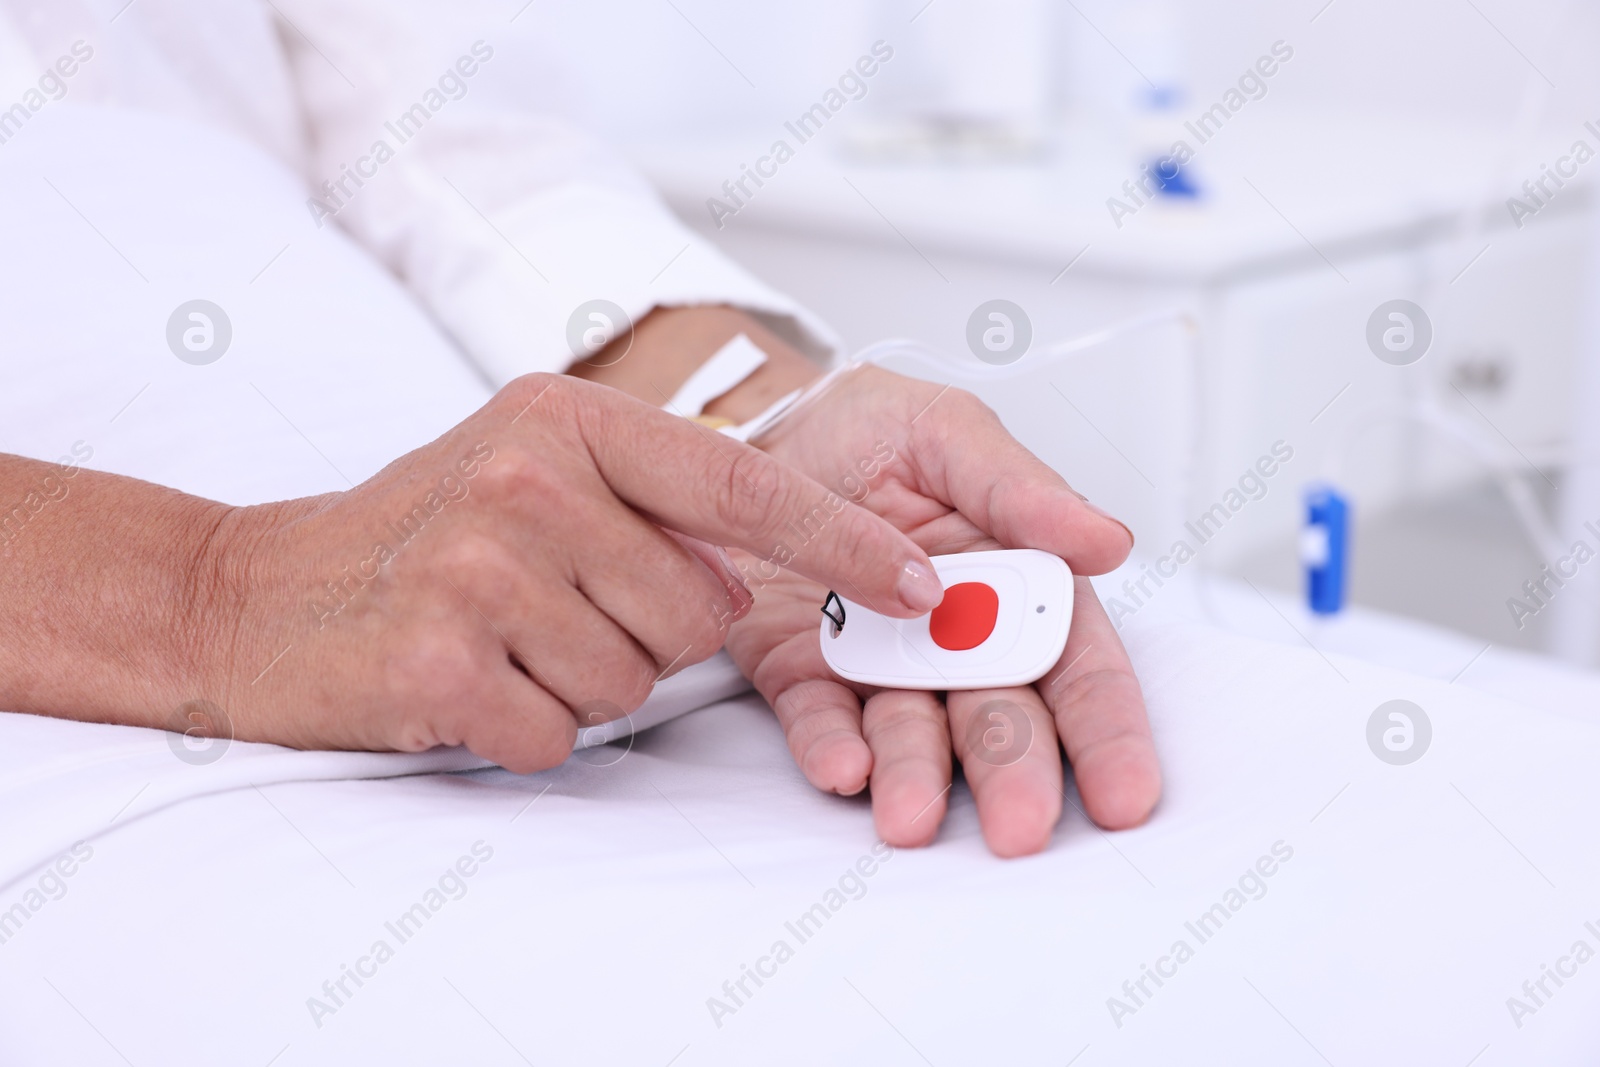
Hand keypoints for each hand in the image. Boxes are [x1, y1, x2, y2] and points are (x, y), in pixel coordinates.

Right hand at [199, 374, 943, 770]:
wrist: (264, 594)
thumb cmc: (422, 535)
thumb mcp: (536, 473)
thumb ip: (651, 503)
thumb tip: (759, 571)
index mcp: (567, 419)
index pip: (745, 481)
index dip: (841, 540)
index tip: (916, 582)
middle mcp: (527, 477)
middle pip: (699, 608)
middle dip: (651, 633)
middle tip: (555, 608)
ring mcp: (478, 567)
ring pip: (636, 677)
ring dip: (584, 680)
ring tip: (504, 639)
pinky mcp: (440, 661)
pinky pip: (563, 732)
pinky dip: (529, 728)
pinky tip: (469, 683)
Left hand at [723, 366, 1160, 855]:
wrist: (752, 425)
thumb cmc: (863, 428)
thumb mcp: (948, 434)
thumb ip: (1022, 491)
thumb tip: (1109, 541)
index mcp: (1014, 583)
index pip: (1076, 667)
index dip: (1105, 733)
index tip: (1123, 795)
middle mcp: (953, 640)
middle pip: (1000, 720)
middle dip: (1014, 778)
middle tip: (1021, 830)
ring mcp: (876, 664)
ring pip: (910, 734)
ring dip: (915, 779)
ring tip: (909, 817)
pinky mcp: (800, 674)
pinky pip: (819, 721)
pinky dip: (829, 749)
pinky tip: (842, 770)